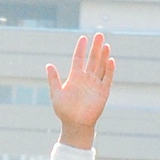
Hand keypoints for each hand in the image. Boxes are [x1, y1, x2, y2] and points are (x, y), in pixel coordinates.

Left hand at [49, 32, 114, 148]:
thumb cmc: (64, 111)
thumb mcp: (56, 94)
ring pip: (101, 66)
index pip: (79, 59)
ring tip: (106, 44)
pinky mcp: (103, 92)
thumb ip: (53, 79)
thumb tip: (48, 65)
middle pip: (92, 59)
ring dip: (104, 56)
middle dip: (96, 47)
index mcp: (75, 77)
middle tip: (100, 34)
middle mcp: (86, 79)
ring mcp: (95, 84)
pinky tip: (111, 60)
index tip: (83, 38)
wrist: (74, 125)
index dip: (81, 48)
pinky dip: (109, 70)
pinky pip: (107, 79)